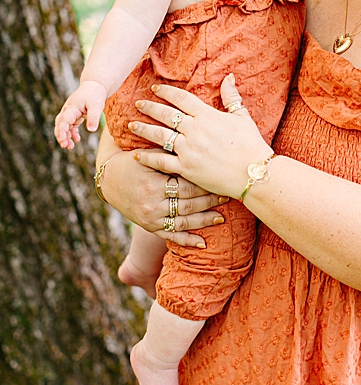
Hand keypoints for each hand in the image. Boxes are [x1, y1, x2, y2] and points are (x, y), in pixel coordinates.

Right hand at [55, 80, 107, 148]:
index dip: (61, 131)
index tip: (62, 140)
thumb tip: (91, 130)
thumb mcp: (96, 105)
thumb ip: (93, 117)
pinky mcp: (75, 115)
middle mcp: (68, 111)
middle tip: (65, 146)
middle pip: (60, 125)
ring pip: (64, 127)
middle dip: (61, 136)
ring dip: (66, 136)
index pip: (63, 121)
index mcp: (71, 108)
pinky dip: (72, 133)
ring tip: (70, 147)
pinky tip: (77, 139)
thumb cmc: (95, 94)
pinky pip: (70, 126)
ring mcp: (70, 113)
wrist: (95, 86)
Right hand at [98, 141, 227, 247]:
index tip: (221, 180)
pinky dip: (186, 240)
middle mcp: (152, 204)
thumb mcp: (149, 153)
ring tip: (221, 218)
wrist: (108, 178)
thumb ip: (171, 153)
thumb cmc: (133, 159)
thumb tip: (198, 141)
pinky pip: (169, 235)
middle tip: (227, 196)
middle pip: (188, 205)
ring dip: (203, 221)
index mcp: (154, 185)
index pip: (187, 186)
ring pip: (182, 222)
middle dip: (210, 201)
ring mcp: (150, 218)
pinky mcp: (148, 226)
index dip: (205, 184)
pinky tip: (202, 244)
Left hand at [128, 75, 272, 200]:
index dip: (166, 91)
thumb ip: (232, 97)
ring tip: (131, 125)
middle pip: (166, 115)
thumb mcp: (243, 117)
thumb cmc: (251, 144)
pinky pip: (161, 161)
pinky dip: (147, 157)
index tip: (154, 87)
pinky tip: (136, 154)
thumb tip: (229, 77)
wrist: (254, 172)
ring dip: (143, 130)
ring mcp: (188, 150)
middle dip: (150, 108)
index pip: (182, 99)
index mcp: (208, 116)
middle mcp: (194, 130)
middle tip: (137, 103)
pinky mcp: (186, 168)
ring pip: (159, 136)